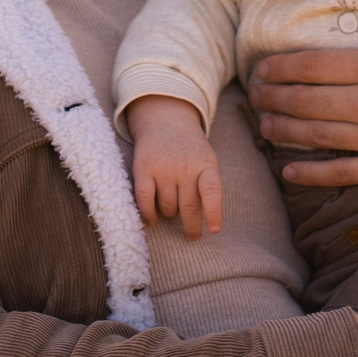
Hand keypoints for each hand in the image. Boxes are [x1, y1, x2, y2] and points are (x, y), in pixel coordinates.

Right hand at [128, 96, 223, 238]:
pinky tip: (152, 219)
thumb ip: (207, 186)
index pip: (212, 190)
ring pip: (167, 207)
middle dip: (191, 226)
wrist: (165, 120)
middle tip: (192, 236)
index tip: (215, 230)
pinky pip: (145, 200)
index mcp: (206, 164)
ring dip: (169, 213)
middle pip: (188, 207)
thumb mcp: (206, 160)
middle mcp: (184, 166)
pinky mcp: (142, 168)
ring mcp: (163, 167)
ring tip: (171, 208)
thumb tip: (205, 221)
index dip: (214, 211)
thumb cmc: (190, 150)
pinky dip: (148, 214)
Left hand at [250, 0, 357, 187]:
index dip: (279, 68)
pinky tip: (289, 170)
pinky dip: (309, 173)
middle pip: (304, 100)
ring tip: (262, 125)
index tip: (260, 69)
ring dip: (282, 130)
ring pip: (315, 135)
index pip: (312, 65)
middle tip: (253, 97)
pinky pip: (340, 172)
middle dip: (272, 98)